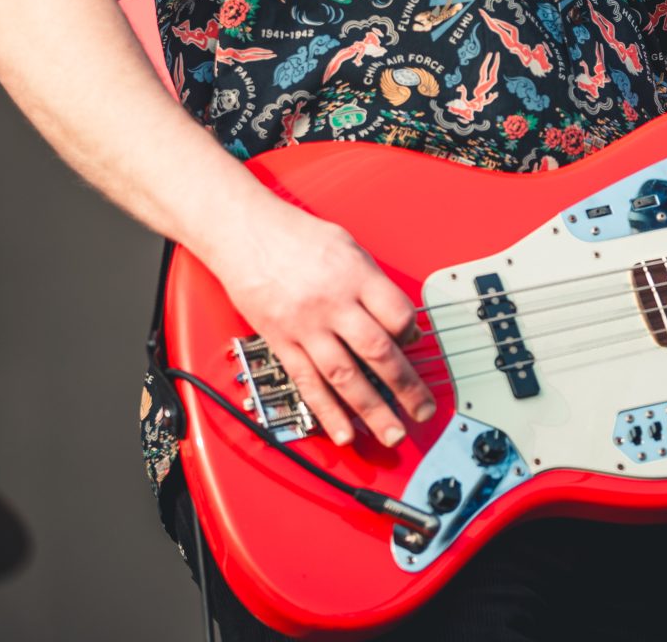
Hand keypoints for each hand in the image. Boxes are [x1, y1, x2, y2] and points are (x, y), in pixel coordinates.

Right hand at [213, 198, 435, 448]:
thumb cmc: (295, 235)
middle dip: (406, 387)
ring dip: (372, 411)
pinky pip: (308, 383)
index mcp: (354, 275)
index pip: (397, 315)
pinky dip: (328, 412)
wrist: (244, 232)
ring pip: (345, 377)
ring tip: (392, 433)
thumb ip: (374, 283)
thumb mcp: (347, 245)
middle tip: (423, 411)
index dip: (413, 334)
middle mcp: (332, 304)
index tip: (416, 344)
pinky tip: (343, 432)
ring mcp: (305, 327)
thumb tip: (401, 320)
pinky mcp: (281, 342)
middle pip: (377, 352)